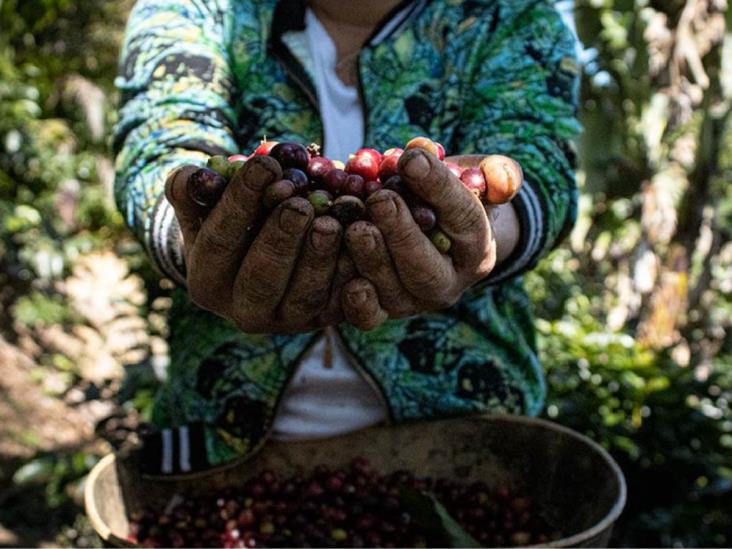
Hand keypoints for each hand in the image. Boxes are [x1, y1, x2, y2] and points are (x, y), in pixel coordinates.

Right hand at [166, 156, 380, 332]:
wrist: (272, 254)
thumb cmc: (236, 220)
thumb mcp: (208, 204)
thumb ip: (194, 188)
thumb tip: (195, 177)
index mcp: (208, 281)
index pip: (220, 241)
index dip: (242, 203)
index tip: (267, 165)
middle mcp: (243, 311)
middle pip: (261, 279)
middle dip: (281, 239)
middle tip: (301, 204)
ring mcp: (287, 320)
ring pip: (304, 296)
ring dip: (320, 259)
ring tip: (333, 222)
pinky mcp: (326, 320)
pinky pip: (342, 303)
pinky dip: (353, 274)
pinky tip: (363, 242)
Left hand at [345, 149, 505, 318]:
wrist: (428, 229)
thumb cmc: (449, 195)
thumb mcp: (478, 177)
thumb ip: (497, 173)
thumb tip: (500, 180)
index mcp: (477, 248)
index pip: (463, 218)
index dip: (438, 187)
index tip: (412, 158)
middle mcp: (446, 283)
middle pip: (425, 268)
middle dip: (402, 234)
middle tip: (381, 200)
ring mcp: (412, 301)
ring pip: (392, 291)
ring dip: (370, 259)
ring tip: (354, 226)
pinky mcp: (380, 311)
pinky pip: (366, 314)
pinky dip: (352, 297)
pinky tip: (338, 267)